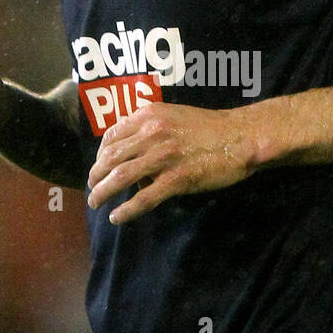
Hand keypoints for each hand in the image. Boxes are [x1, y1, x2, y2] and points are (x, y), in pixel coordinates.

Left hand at [86, 102, 256, 224]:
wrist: (240, 136)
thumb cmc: (210, 127)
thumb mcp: (174, 115)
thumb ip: (150, 128)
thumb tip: (132, 152)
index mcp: (149, 116)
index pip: (111, 136)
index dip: (99, 154)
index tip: (98, 166)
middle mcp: (151, 134)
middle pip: (110, 158)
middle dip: (95, 176)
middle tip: (92, 188)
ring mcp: (163, 157)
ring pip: (120, 177)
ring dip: (102, 193)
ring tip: (96, 203)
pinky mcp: (177, 179)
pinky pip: (143, 198)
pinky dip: (126, 210)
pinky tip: (117, 217)